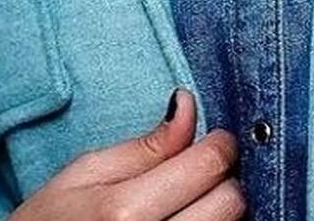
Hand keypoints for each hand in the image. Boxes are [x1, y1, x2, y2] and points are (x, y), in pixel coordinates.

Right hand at [10, 87, 245, 218]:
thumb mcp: (82, 174)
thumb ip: (144, 145)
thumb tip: (188, 104)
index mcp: (124, 212)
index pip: (209, 166)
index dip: (219, 143)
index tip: (214, 138)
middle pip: (231, 204)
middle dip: (221, 179)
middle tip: (198, 172)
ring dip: (217, 210)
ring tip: (186, 202)